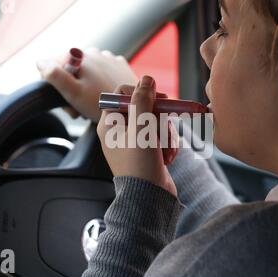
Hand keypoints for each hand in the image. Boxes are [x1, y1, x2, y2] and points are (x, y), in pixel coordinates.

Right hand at [37, 48, 137, 122]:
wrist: (133, 107)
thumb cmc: (101, 103)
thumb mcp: (74, 93)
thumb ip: (55, 76)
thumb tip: (40, 62)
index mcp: (78, 56)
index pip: (51, 65)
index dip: (51, 85)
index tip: (64, 102)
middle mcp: (92, 52)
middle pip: (70, 70)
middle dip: (69, 89)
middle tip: (77, 111)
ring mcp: (108, 58)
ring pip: (86, 72)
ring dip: (84, 87)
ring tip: (91, 105)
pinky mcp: (120, 66)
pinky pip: (102, 73)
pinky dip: (99, 84)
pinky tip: (104, 97)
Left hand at [97, 76, 177, 195]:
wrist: (149, 198)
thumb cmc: (140, 164)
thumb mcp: (141, 127)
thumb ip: (143, 99)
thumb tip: (146, 78)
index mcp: (110, 124)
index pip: (122, 94)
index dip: (141, 93)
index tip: (157, 98)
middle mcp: (120, 131)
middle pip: (144, 108)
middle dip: (159, 120)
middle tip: (162, 129)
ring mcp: (134, 142)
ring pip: (156, 122)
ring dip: (166, 135)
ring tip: (164, 151)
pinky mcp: (148, 151)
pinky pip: (161, 137)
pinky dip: (168, 145)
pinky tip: (167, 158)